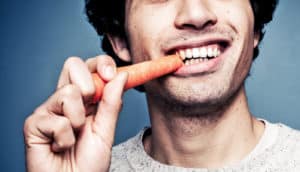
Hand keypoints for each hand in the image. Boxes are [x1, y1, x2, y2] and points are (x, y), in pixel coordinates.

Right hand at [24, 55, 127, 171]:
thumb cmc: (88, 162)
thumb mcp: (106, 130)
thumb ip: (112, 103)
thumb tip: (122, 75)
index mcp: (83, 99)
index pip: (89, 66)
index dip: (101, 63)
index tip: (111, 73)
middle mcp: (64, 99)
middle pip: (73, 64)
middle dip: (89, 86)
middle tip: (91, 108)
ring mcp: (48, 110)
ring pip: (68, 93)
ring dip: (79, 122)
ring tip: (73, 138)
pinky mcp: (34, 124)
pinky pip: (57, 121)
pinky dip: (65, 140)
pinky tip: (59, 147)